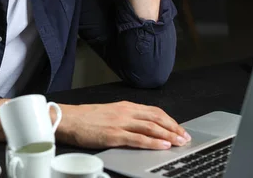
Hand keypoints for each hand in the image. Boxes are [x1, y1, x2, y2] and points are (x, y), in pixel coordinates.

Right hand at [58, 101, 191, 149]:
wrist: (67, 119)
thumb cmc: (84, 118)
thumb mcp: (108, 112)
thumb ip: (125, 117)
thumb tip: (141, 126)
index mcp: (124, 106)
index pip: (154, 111)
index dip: (169, 120)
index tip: (179, 128)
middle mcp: (125, 112)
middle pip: (156, 118)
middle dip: (173, 128)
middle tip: (185, 136)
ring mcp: (120, 123)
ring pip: (151, 128)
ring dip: (168, 135)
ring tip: (179, 142)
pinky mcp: (114, 135)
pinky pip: (138, 139)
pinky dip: (153, 142)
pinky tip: (162, 146)